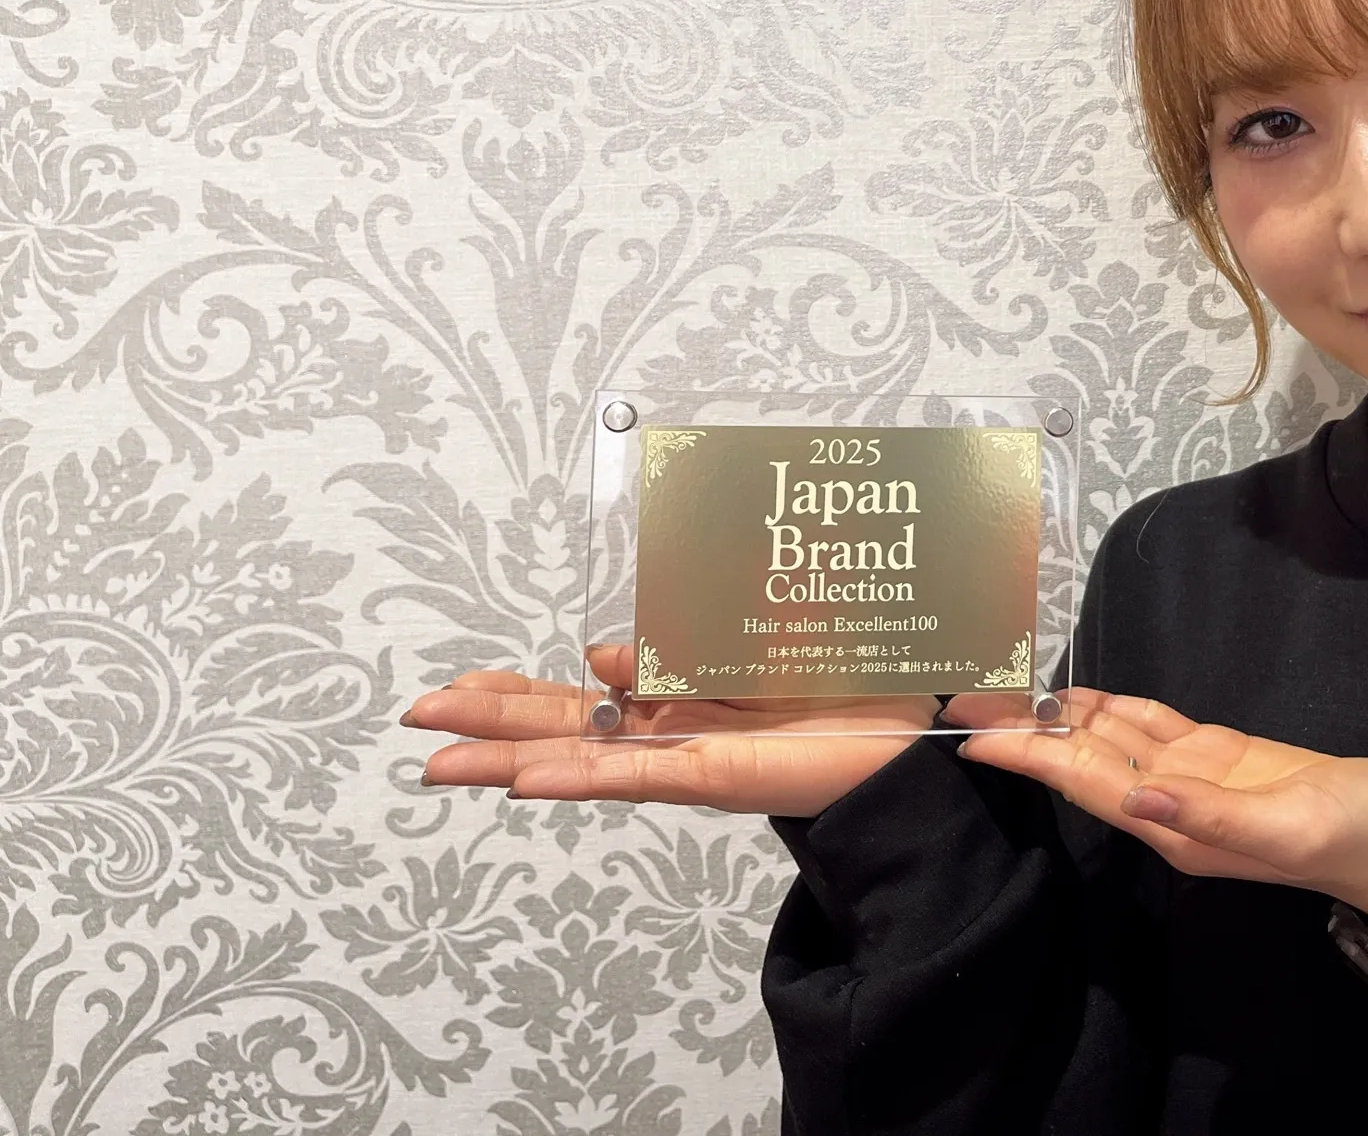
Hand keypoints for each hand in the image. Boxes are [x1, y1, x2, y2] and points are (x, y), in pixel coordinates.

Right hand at [404, 641, 946, 817]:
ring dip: (509, 760)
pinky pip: (638, 777)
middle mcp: (669, 730)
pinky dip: (582, 777)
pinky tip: (528, 779)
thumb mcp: (749, 627)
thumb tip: (603, 653)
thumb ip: (678, 635)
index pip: (577, 696)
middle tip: (416, 722)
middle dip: (487, 724)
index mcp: (673, 695)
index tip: (465, 687)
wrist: (911, 724)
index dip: (519, 693)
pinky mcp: (716, 776)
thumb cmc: (843, 675)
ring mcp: (685, 756)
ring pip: (581, 761)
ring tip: (439, 766)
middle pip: (561, 729)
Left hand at [949, 687, 1367, 914]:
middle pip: (1083, 760)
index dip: (1029, 756)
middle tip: (963, 699)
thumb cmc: (1350, 836)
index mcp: (1176, 826)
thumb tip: (1136, 798)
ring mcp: (1194, 780)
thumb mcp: (1286, 827)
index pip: (1085, 783)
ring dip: (1059, 717)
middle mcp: (1170, 804)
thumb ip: (1211, 818)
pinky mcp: (1222, 757)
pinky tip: (1084, 696)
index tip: (973, 736)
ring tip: (1004, 690)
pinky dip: (1114, 709)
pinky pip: (1152, 729)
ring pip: (1110, 741)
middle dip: (1026, 731)